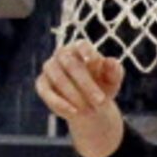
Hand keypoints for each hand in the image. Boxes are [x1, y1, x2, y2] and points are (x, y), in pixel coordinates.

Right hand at [36, 39, 128, 156]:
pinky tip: (74, 111)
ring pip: (58, 78)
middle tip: (101, 101)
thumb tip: (110, 61)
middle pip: (71, 64)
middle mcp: (61, 55)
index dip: (87, 51)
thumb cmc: (103, 86)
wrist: (91, 104)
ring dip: (75, 94)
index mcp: (79, 49)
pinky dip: (60, 103)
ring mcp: (50, 68)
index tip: (94, 61)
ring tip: (90, 110)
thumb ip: (114, 70)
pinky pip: (46, 92)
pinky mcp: (42, 84)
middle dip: (87, 84)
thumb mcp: (113, 80)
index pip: (81, 45)